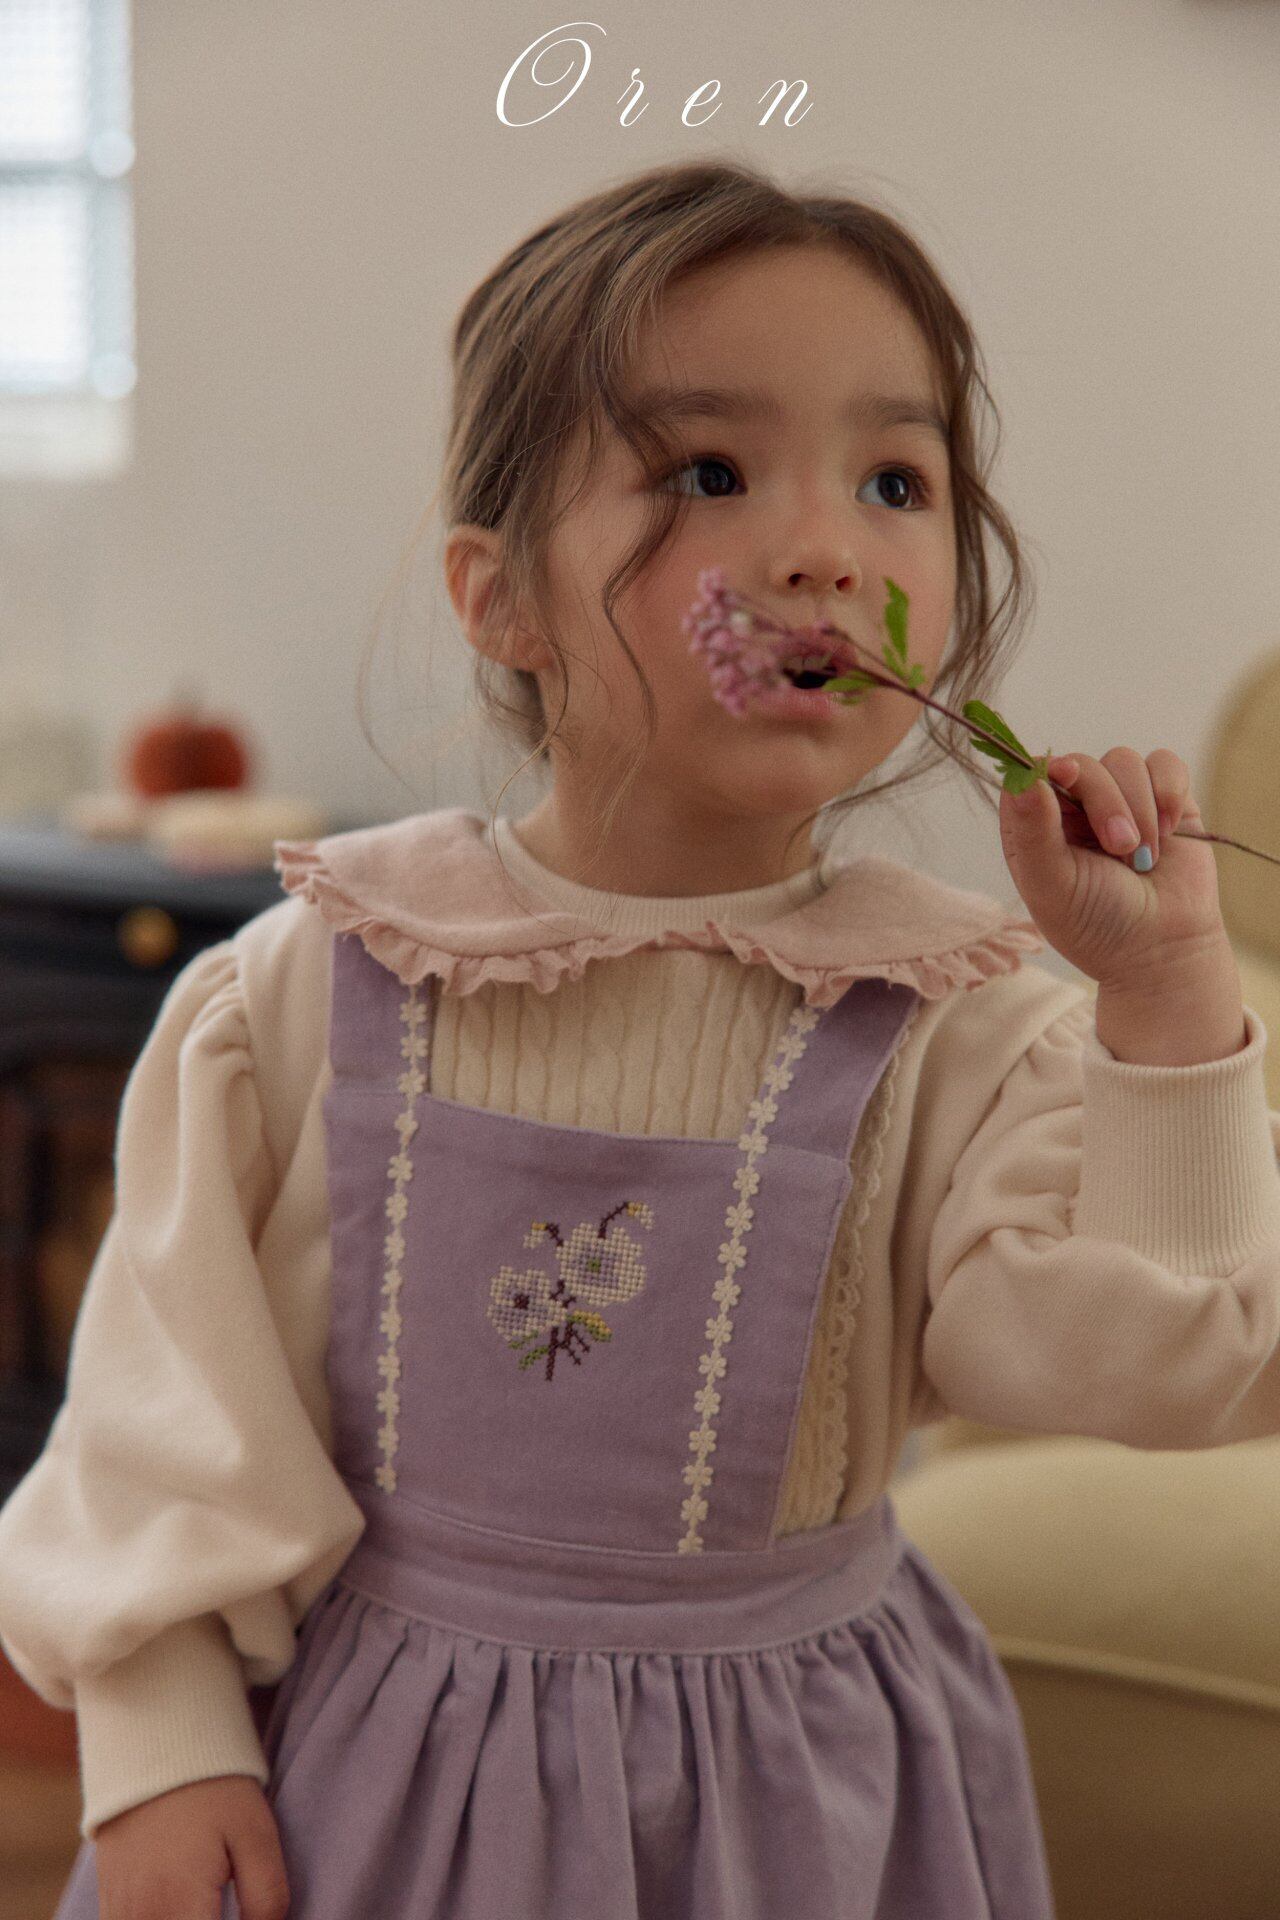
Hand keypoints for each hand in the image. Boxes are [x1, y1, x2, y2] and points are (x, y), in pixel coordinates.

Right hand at [95, 1773, 288, 1919]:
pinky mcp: (110, 1903)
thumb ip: (267, 1898)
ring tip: (211, 1904)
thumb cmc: (214, 1789)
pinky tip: (189, 1907)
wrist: (155, 1745)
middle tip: (231, 1907)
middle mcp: (141, 1917)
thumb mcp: (257, 1835)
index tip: (247, 1916)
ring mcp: (119, 1913)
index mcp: (180, 1907)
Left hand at [996, 745, 1232, 991]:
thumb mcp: (1053, 886)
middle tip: (1119, 847)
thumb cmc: (1098, 925)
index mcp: (1036, 827)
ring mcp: (1120, 800)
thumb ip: (1033, 833)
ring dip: (1139, 808)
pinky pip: (1165, 763)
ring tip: (1143, 858)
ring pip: (1123, 761)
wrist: (1164, 950)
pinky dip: (1169, 791)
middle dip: (1105, 801)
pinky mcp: (1164, 799)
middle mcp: (1074, 808)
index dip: (1043, 769)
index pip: (1029, 774)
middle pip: (1080, 764)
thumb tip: (1025, 780)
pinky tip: (1170, 830)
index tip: (1063, 778)